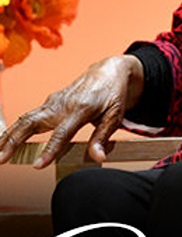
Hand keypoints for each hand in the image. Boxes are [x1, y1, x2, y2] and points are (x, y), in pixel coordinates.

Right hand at [0, 55, 143, 168]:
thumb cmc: (113, 94)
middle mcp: (62, 104)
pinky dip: (15, 129)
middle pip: (32, 122)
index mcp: (81, 108)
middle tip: (1, 159)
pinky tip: (5, 142)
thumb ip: (103, 137)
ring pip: (25, 119)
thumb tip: (98, 158)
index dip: (50, 149)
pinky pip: (28, 117)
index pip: (62, 132)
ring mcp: (53, 102)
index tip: (38, 165)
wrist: (107, 71)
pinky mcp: (49, 103)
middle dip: (14, 141)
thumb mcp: (115, 116)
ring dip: (8, 136)